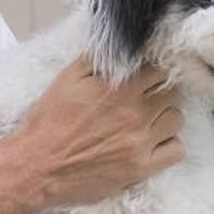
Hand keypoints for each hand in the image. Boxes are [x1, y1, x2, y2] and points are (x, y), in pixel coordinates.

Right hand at [7, 56, 184, 207]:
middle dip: (161, 90)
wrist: (36, 165)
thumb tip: (118, 46)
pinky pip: (177, 151)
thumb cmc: (49, 121)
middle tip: (146, 96)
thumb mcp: (67, 78)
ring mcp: (140, 141)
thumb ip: (96, 59)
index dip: (154, 69)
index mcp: (118, 87)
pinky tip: (153, 142)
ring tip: (148, 119)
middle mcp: (135, 112)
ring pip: (177, 119)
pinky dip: (169, 144)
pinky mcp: (141, 167)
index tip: (147, 74)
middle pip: (172, 92)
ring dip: (165, 116)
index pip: (160, 68)